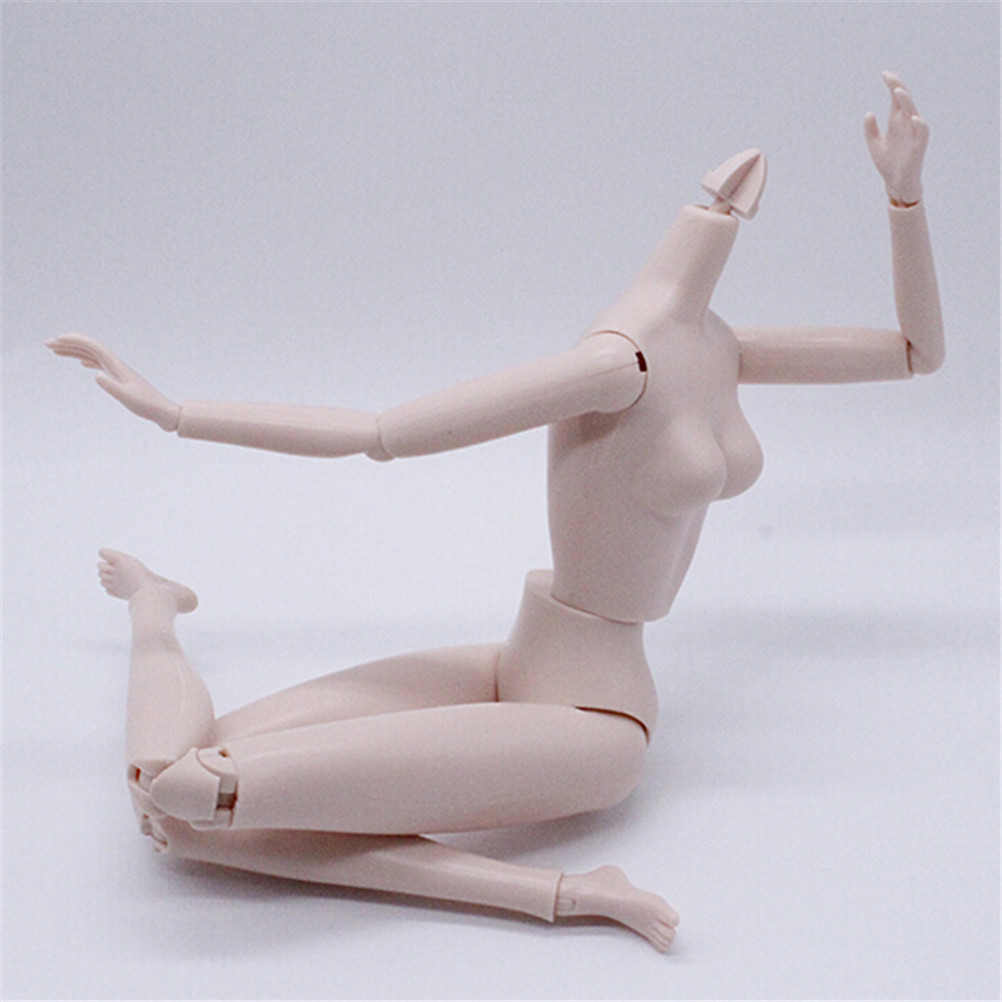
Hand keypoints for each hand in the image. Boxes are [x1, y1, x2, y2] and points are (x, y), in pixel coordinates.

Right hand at [46, 334, 180, 430]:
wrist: (164, 412)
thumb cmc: (147, 405)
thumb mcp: (127, 397)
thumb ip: (111, 386)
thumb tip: (95, 373)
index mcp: (116, 366)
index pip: (92, 346)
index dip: (73, 341)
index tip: (55, 341)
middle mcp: (116, 365)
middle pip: (89, 347)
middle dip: (68, 343)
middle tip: (47, 344)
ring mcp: (118, 371)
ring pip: (93, 355)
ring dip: (75, 351)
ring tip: (56, 352)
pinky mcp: (121, 379)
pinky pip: (100, 364)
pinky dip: (88, 360)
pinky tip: (82, 363)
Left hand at [864, 71, 928, 205]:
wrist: (896, 183)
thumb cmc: (888, 163)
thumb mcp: (874, 144)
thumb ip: (870, 130)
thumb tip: (869, 112)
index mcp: (896, 121)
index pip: (896, 99)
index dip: (892, 85)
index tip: (884, 74)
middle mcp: (906, 124)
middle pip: (904, 101)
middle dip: (897, 87)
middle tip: (889, 77)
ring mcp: (914, 133)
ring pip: (913, 112)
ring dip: (906, 102)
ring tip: (897, 92)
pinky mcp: (919, 145)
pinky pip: (922, 132)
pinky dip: (919, 124)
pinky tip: (912, 118)